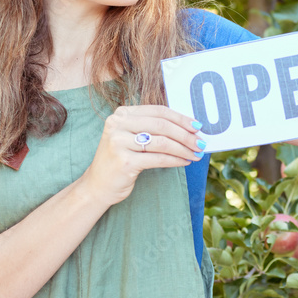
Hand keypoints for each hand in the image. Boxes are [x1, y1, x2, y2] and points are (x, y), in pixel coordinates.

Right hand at [79, 105, 204, 206]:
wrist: (97, 185)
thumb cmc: (120, 160)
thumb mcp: (131, 137)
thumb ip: (152, 128)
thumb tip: (189, 127)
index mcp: (122, 114)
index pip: (158, 111)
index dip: (180, 118)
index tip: (197, 126)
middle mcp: (118, 124)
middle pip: (162, 125)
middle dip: (186, 134)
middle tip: (200, 142)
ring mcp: (119, 142)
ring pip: (162, 142)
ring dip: (183, 149)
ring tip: (196, 154)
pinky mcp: (124, 162)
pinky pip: (158, 159)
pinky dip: (175, 160)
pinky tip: (185, 162)